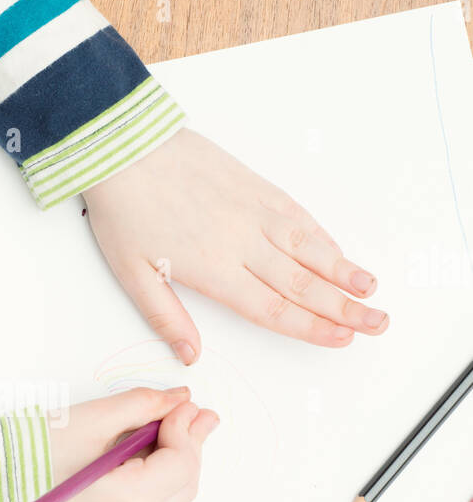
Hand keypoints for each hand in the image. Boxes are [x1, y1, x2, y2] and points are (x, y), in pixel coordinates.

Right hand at [50, 387, 217, 501]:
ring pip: (170, 498)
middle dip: (191, 445)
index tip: (184, 402)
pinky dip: (158, 476)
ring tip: (181, 426)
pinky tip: (154, 449)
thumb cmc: (30, 454)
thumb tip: (178, 400)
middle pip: (183, 486)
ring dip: (178, 461)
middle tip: (196, 412)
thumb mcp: (90, 420)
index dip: (187, 429)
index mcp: (127, 501)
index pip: (180, 464)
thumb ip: (142, 406)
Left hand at [82, 128, 388, 363]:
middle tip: (377, 322)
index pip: (273, 308)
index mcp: (213, 269)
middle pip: (302, 283)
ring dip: (344, 269)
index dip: (310, 326)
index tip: (340, 339)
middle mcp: (241, 242)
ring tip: (372, 288)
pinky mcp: (253, 185)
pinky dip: (322, 233)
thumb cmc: (124, 208)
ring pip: (308, 246)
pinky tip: (338, 249)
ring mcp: (252, 210)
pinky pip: (296, 214)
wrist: (124, 146)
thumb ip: (166, 317)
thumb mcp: (132, 273)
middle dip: (344, 307)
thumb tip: (190, 355)